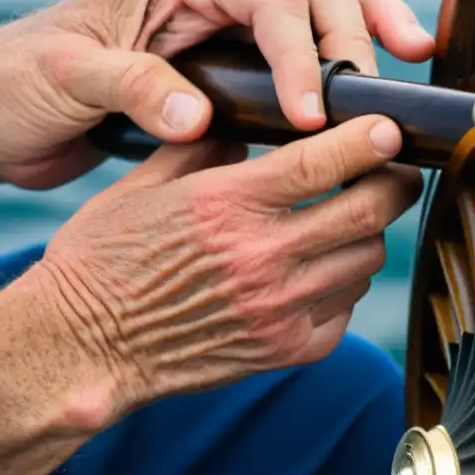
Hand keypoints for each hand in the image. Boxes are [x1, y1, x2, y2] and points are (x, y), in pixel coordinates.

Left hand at [0, 0, 433, 188]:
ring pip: (318, 2)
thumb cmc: (18, 84)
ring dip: (362, 30)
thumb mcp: (68, 80)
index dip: (300, 53)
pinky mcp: (223, 58)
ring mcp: (221, 19)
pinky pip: (295, 47)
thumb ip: (133, 90)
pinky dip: (332, 61)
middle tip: (387, 86)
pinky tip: (357, 94)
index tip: (313, 115)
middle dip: (359, 24)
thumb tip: (200, 120)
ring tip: (406, 68)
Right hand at [0, 114, 421, 474]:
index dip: (370, 137)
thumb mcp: (142, 185)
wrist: (81, 345)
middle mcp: (261, 257)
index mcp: (225, 204)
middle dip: (393, 182)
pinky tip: (315, 270)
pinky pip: (345, 309)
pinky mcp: (284, 350)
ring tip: (342, 219)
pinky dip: (343, 284)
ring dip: (364, 234)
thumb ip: (203, 148)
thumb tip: (249, 125)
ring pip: (365, 261)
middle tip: (389, 169)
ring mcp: (278, 309)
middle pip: (368, 211)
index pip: (325, 160)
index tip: (388, 126)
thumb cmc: (102, 258)